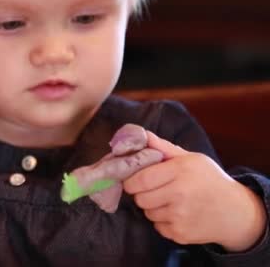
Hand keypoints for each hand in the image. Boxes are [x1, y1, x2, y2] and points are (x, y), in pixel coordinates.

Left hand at [123, 131, 266, 251]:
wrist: (237, 211)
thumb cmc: (210, 180)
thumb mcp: (191, 159)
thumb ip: (163, 148)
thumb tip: (140, 135)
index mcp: (180, 170)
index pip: (140, 179)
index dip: (131, 180)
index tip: (133, 180)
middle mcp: (179, 194)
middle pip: (140, 198)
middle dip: (141, 194)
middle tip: (153, 190)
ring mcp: (180, 216)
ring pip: (147, 212)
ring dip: (153, 207)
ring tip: (169, 201)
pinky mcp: (180, 234)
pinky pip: (158, 226)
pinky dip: (163, 221)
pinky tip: (178, 214)